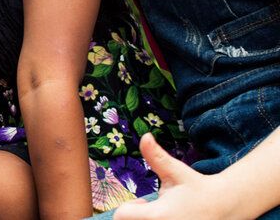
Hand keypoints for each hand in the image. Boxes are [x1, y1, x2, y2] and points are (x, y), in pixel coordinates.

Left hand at [114, 134, 231, 219]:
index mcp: (158, 216)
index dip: (130, 207)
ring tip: (164, 216)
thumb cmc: (196, 187)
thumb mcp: (175, 171)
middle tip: (154, 211)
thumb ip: (155, 156)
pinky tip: (172, 219)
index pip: (122, 215)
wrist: (225, 205)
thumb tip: (145, 136)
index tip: (145, 203)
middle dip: (137, 217)